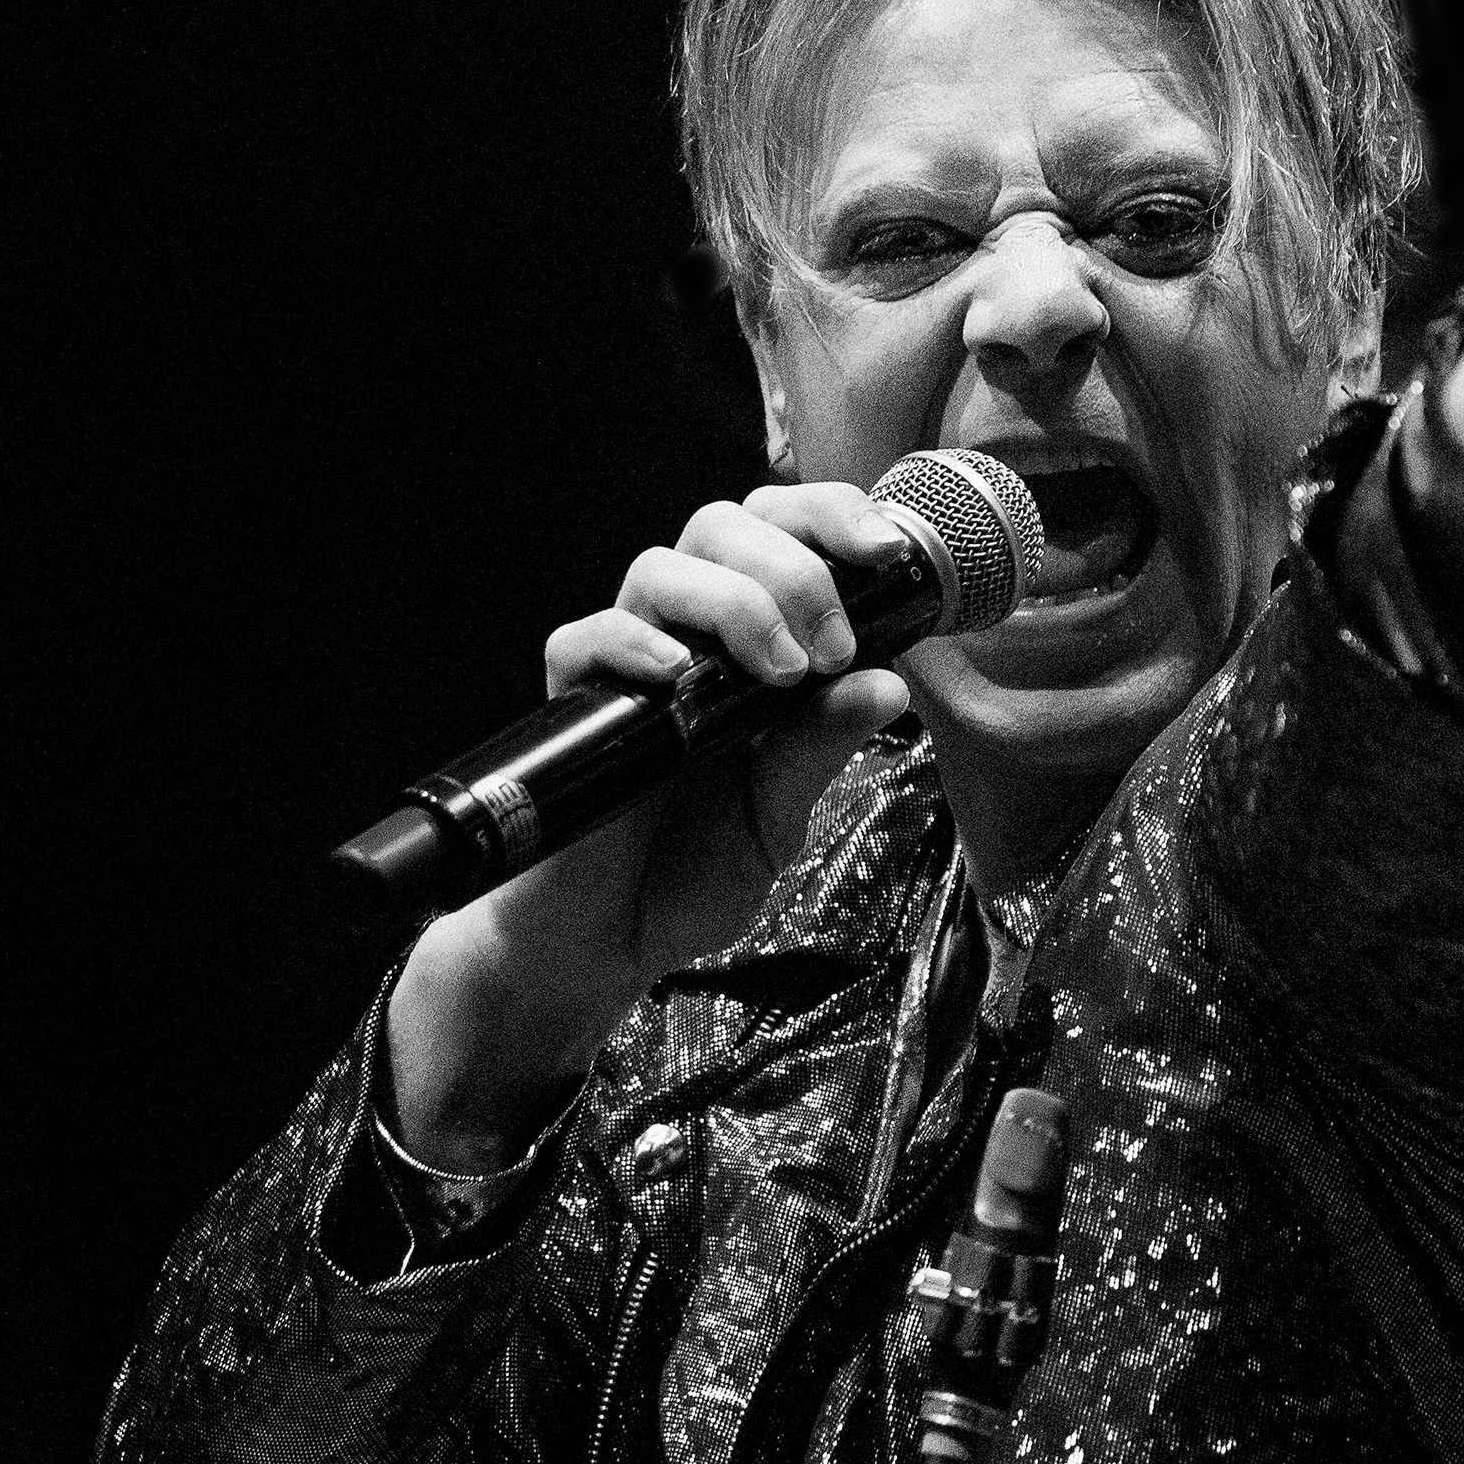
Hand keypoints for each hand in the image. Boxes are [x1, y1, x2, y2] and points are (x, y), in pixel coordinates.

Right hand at [383, 484, 916, 1167]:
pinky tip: (681, 677)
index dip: (832, 518)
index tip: (888, 553)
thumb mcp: (782, 812)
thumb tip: (890, 682)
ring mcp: (627, 665)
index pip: (783, 534)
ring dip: (735, 602)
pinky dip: (637, 642)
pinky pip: (588, 638)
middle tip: (830, 648)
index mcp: (748, 643)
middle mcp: (688, 636)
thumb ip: (823, 746)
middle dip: (793, 566)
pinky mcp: (573, 705)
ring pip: (662, 567)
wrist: (611, 945)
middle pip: (724, 526)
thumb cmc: (693, 871)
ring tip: (784, 674)